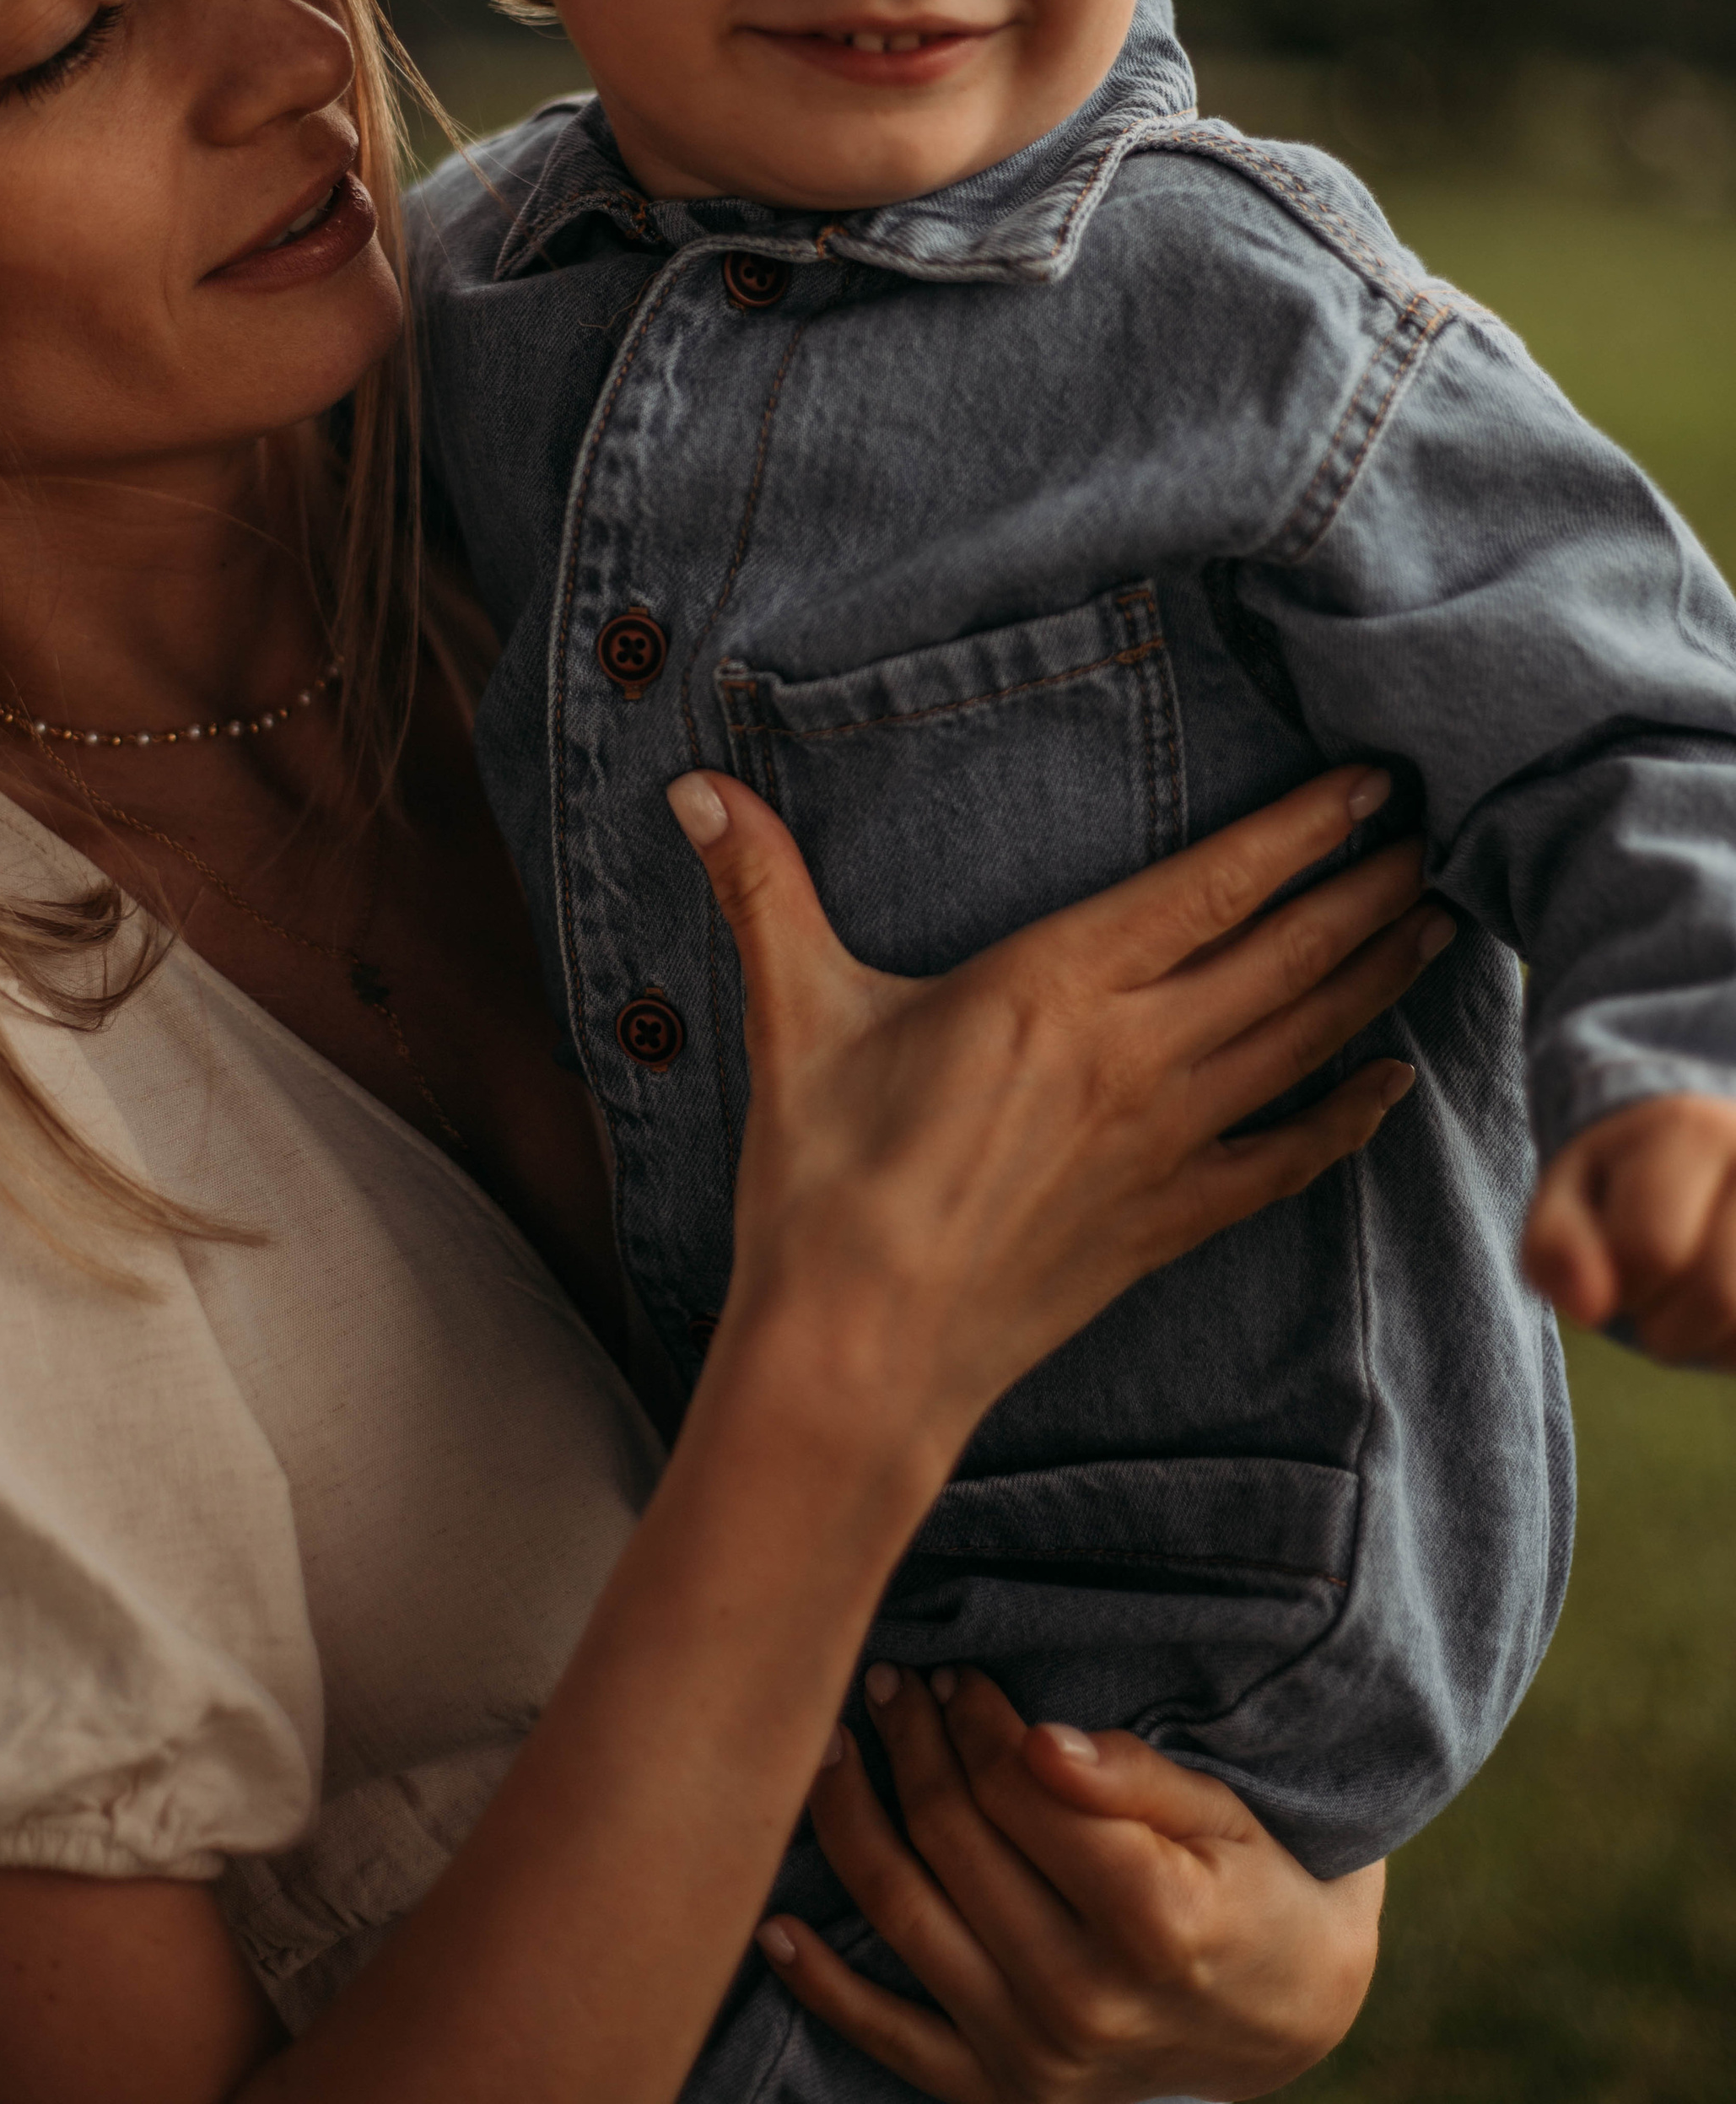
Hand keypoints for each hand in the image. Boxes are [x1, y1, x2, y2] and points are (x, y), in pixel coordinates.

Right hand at [670, 763, 1444, 1456]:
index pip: (1211, 886)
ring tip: (1440, 923)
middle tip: (1442, 835)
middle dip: (1369, 889)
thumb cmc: (822, 1180)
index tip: (1371, 784)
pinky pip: (1285, 1158)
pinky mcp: (1166, 1223)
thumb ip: (762, 889)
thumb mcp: (793, 1016)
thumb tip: (694, 787)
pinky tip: (1393, 1086)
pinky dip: (1348, 1116)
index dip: (1301, 830)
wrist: (858, 1354)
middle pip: (1285, 954)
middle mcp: (1133, 1057)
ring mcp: (1163, 1145)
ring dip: (1377, 977)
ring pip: (1303, 1041)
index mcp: (1054, 987)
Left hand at [758, 1668, 1381, 2103]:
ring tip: (827, 1747)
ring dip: (850, 1820)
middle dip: (911, 1743)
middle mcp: (1085, 2000)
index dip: (977, 1718)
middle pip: (954, 1840)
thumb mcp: (1221, 1817)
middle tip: (891, 1681)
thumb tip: (1037, 1739)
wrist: (1279, 2016)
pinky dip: (823, 1982)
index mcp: (1153, 1921)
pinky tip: (775, 1920)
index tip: (958, 1674)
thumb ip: (1130, 1777)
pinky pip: (889, 2037)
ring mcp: (1036, 2057)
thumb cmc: (1249, 1890)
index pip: (1019, 1791)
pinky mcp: (999, 2092)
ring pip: (905, 1915)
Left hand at [1522, 1092, 1735, 1367]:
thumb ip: (1554, 1248)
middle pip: (1719, 1298)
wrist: (1714, 1147)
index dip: (1617, 1282)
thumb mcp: (1570, 1192)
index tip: (1617, 1266)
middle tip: (1661, 1295)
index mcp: (1695, 1130)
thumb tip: (1586, 1307)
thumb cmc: (1631, 1178)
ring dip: (1718, 1345)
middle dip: (1669, 1325)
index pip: (1649, 1250)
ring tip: (1701, 1302)